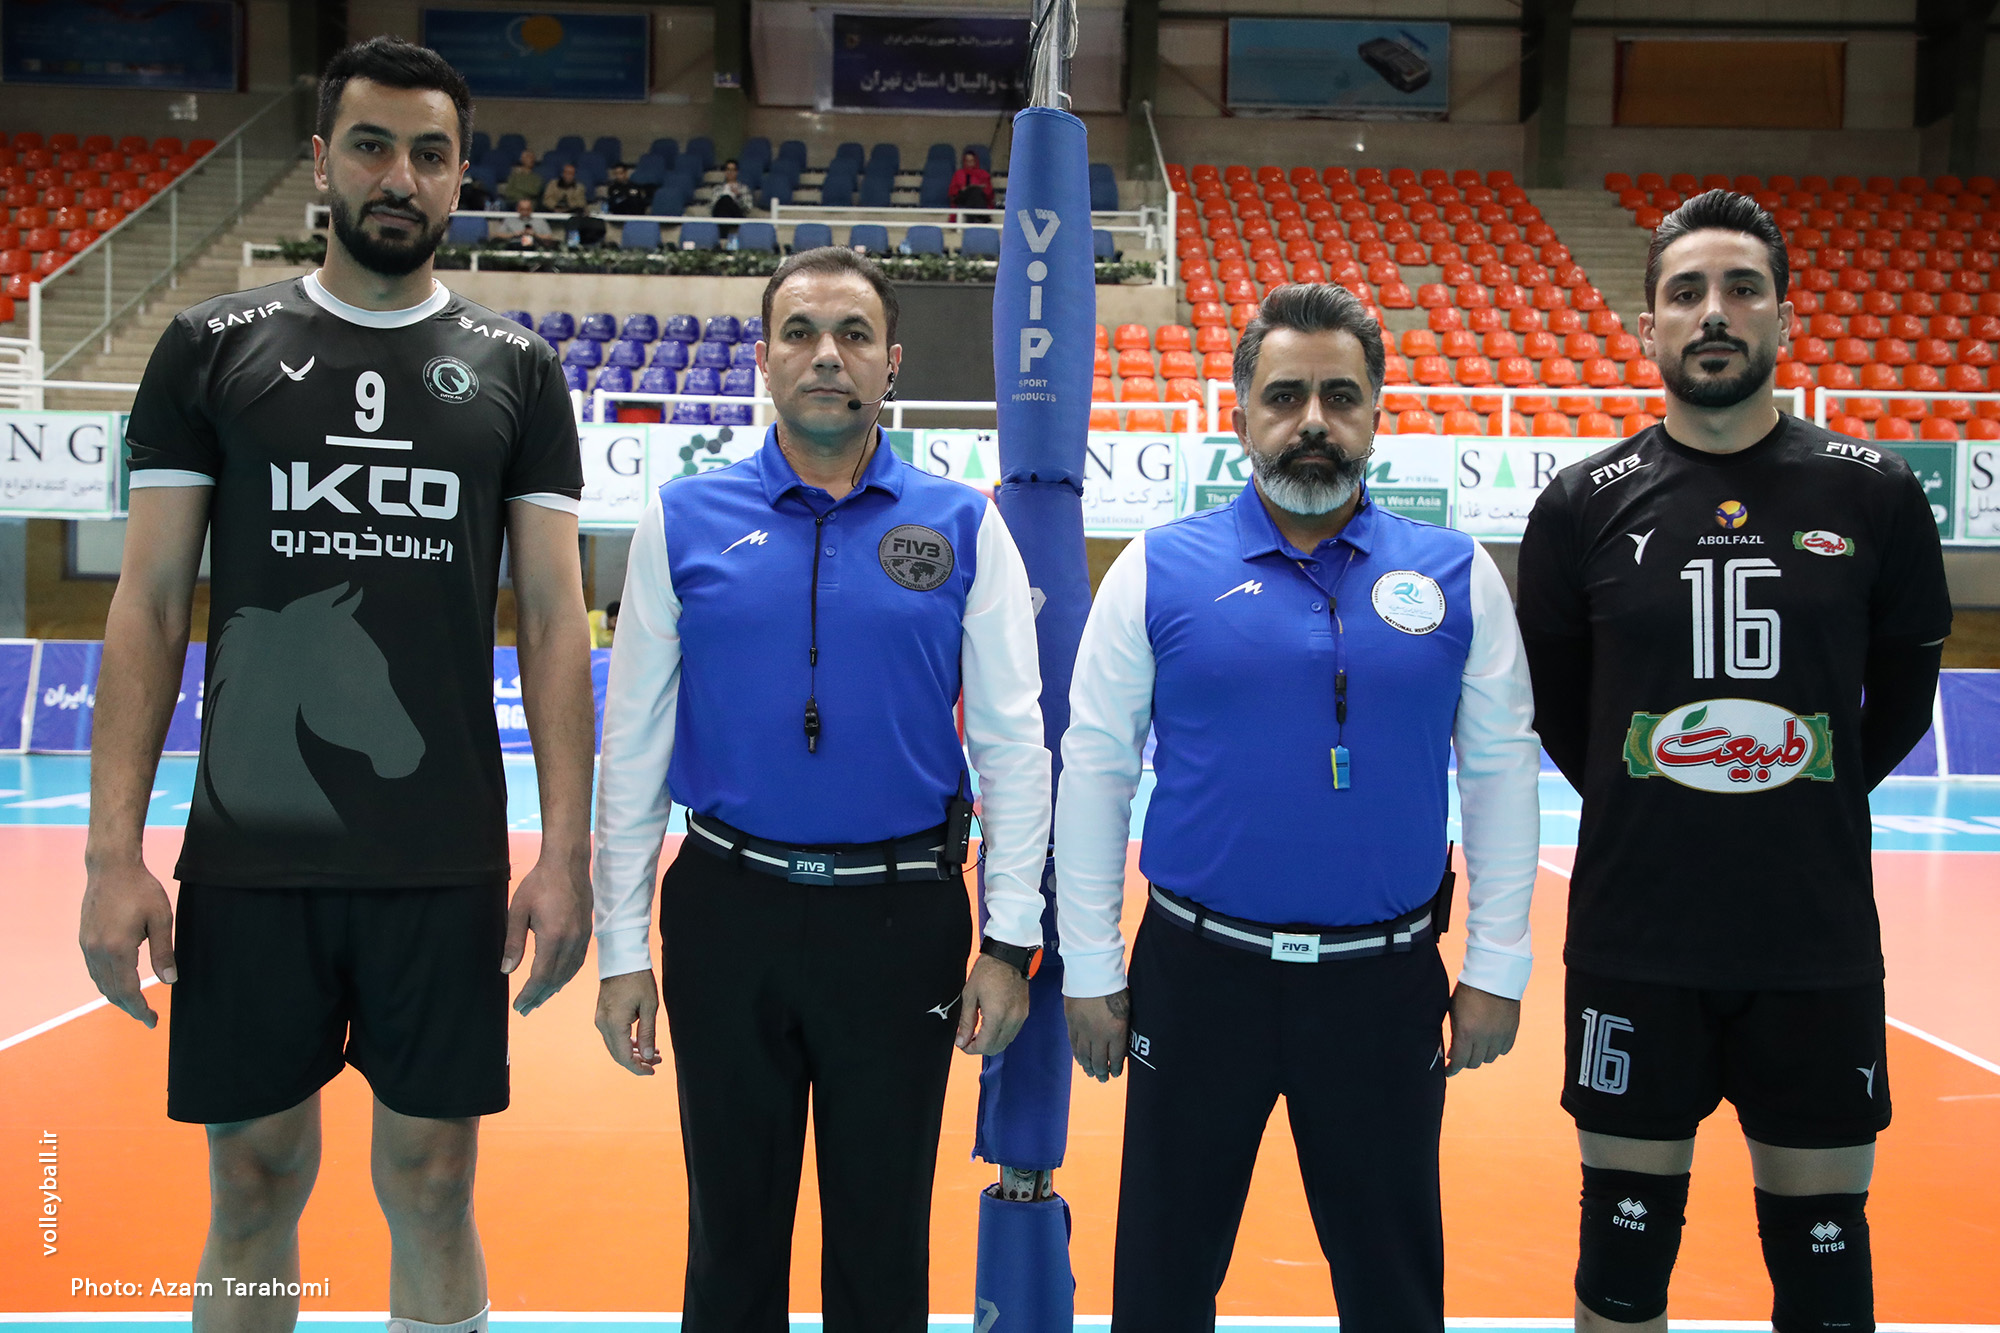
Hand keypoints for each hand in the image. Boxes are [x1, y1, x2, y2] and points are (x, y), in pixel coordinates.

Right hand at [79, 859, 175, 1027]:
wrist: (111, 867)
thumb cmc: (141, 889)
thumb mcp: (161, 919)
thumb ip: (164, 952)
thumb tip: (170, 981)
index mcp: (118, 949)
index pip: (128, 990)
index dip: (140, 1009)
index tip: (152, 1021)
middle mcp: (97, 951)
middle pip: (111, 991)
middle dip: (130, 1008)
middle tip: (148, 1017)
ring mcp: (88, 945)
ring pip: (100, 983)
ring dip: (117, 997)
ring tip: (136, 1005)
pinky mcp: (85, 939)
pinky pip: (94, 971)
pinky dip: (107, 983)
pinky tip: (118, 984)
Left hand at [501, 852, 591, 1014]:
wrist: (567, 864)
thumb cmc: (539, 884)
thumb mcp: (518, 911)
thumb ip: (514, 943)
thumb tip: (506, 970)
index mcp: (553, 937)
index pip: (540, 976)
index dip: (529, 994)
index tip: (518, 1005)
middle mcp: (571, 942)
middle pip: (555, 979)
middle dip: (539, 997)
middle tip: (525, 1009)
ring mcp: (582, 938)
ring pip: (568, 973)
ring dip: (553, 989)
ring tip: (539, 999)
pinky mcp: (587, 933)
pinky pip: (577, 963)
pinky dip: (566, 976)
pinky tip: (557, 980)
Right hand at [594, 969, 661, 1074]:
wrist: (622, 958)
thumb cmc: (638, 979)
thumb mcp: (649, 1007)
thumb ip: (648, 1033)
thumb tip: (648, 1057)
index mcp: (615, 1024)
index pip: (624, 1056)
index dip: (638, 1068)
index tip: (653, 1071)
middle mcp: (603, 1024)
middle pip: (618, 1054)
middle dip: (638, 1061)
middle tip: (657, 1062)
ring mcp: (600, 1019)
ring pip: (615, 1046)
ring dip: (633, 1052)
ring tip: (654, 1052)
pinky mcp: (602, 1014)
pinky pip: (613, 1035)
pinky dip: (626, 1042)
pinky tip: (641, 1042)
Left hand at [956, 953, 1029, 1055]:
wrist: (1008, 956)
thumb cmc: (987, 971)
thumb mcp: (970, 995)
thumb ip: (966, 1021)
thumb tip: (961, 1041)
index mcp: (997, 1016)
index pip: (985, 1045)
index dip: (971, 1049)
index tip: (962, 1044)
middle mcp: (1012, 1020)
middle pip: (996, 1048)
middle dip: (980, 1048)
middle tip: (968, 1040)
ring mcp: (1020, 1017)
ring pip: (1006, 1042)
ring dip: (991, 1043)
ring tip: (978, 1034)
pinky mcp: (1024, 1012)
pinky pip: (1013, 1033)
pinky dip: (1001, 1036)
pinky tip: (991, 1027)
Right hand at [1064, 989, 1128, 1080]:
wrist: (1093, 972)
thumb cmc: (1115, 987)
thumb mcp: (1127, 1009)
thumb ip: (1123, 1027)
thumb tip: (1121, 1041)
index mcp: (1116, 1031)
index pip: (1115, 1057)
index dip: (1115, 1068)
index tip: (1115, 1073)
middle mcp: (1099, 1035)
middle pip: (1098, 1060)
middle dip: (1101, 1072)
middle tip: (1103, 1079)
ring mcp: (1083, 1030)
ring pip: (1084, 1055)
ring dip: (1088, 1066)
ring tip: (1091, 1073)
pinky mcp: (1071, 1023)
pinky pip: (1073, 1044)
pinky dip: (1077, 1054)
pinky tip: (1080, 1060)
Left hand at [1444, 981, 1519, 1075]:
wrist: (1494, 975)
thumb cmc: (1468, 991)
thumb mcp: (1454, 1011)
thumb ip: (1455, 1034)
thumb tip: (1453, 1053)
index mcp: (1467, 1032)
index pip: (1459, 1061)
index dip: (1452, 1069)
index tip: (1448, 1070)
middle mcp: (1485, 1037)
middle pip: (1475, 1062)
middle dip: (1465, 1060)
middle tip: (1461, 1054)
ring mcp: (1500, 1035)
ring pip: (1490, 1058)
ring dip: (1481, 1055)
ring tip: (1476, 1045)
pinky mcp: (1512, 1030)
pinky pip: (1504, 1050)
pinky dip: (1496, 1049)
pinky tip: (1490, 1041)